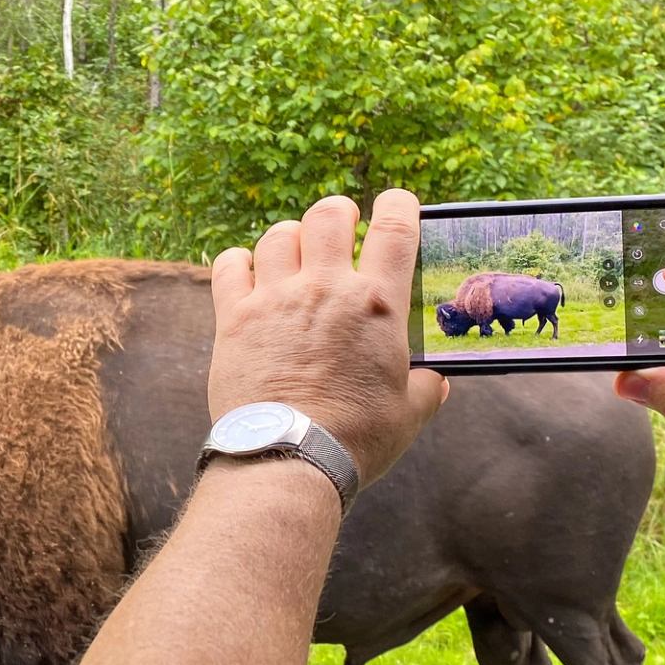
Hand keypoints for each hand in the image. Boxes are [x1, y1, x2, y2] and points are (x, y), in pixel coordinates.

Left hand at [210, 191, 447, 487]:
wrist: (288, 458)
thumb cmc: (356, 439)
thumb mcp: (409, 414)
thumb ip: (425, 388)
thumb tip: (435, 381)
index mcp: (376, 304)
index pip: (394, 228)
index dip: (398, 206)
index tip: (397, 206)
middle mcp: (325, 288)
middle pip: (328, 215)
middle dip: (338, 213)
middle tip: (341, 227)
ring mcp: (276, 298)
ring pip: (279, 235)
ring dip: (291, 239)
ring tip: (295, 256)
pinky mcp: (234, 317)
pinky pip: (230, 265)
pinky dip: (239, 261)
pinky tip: (247, 272)